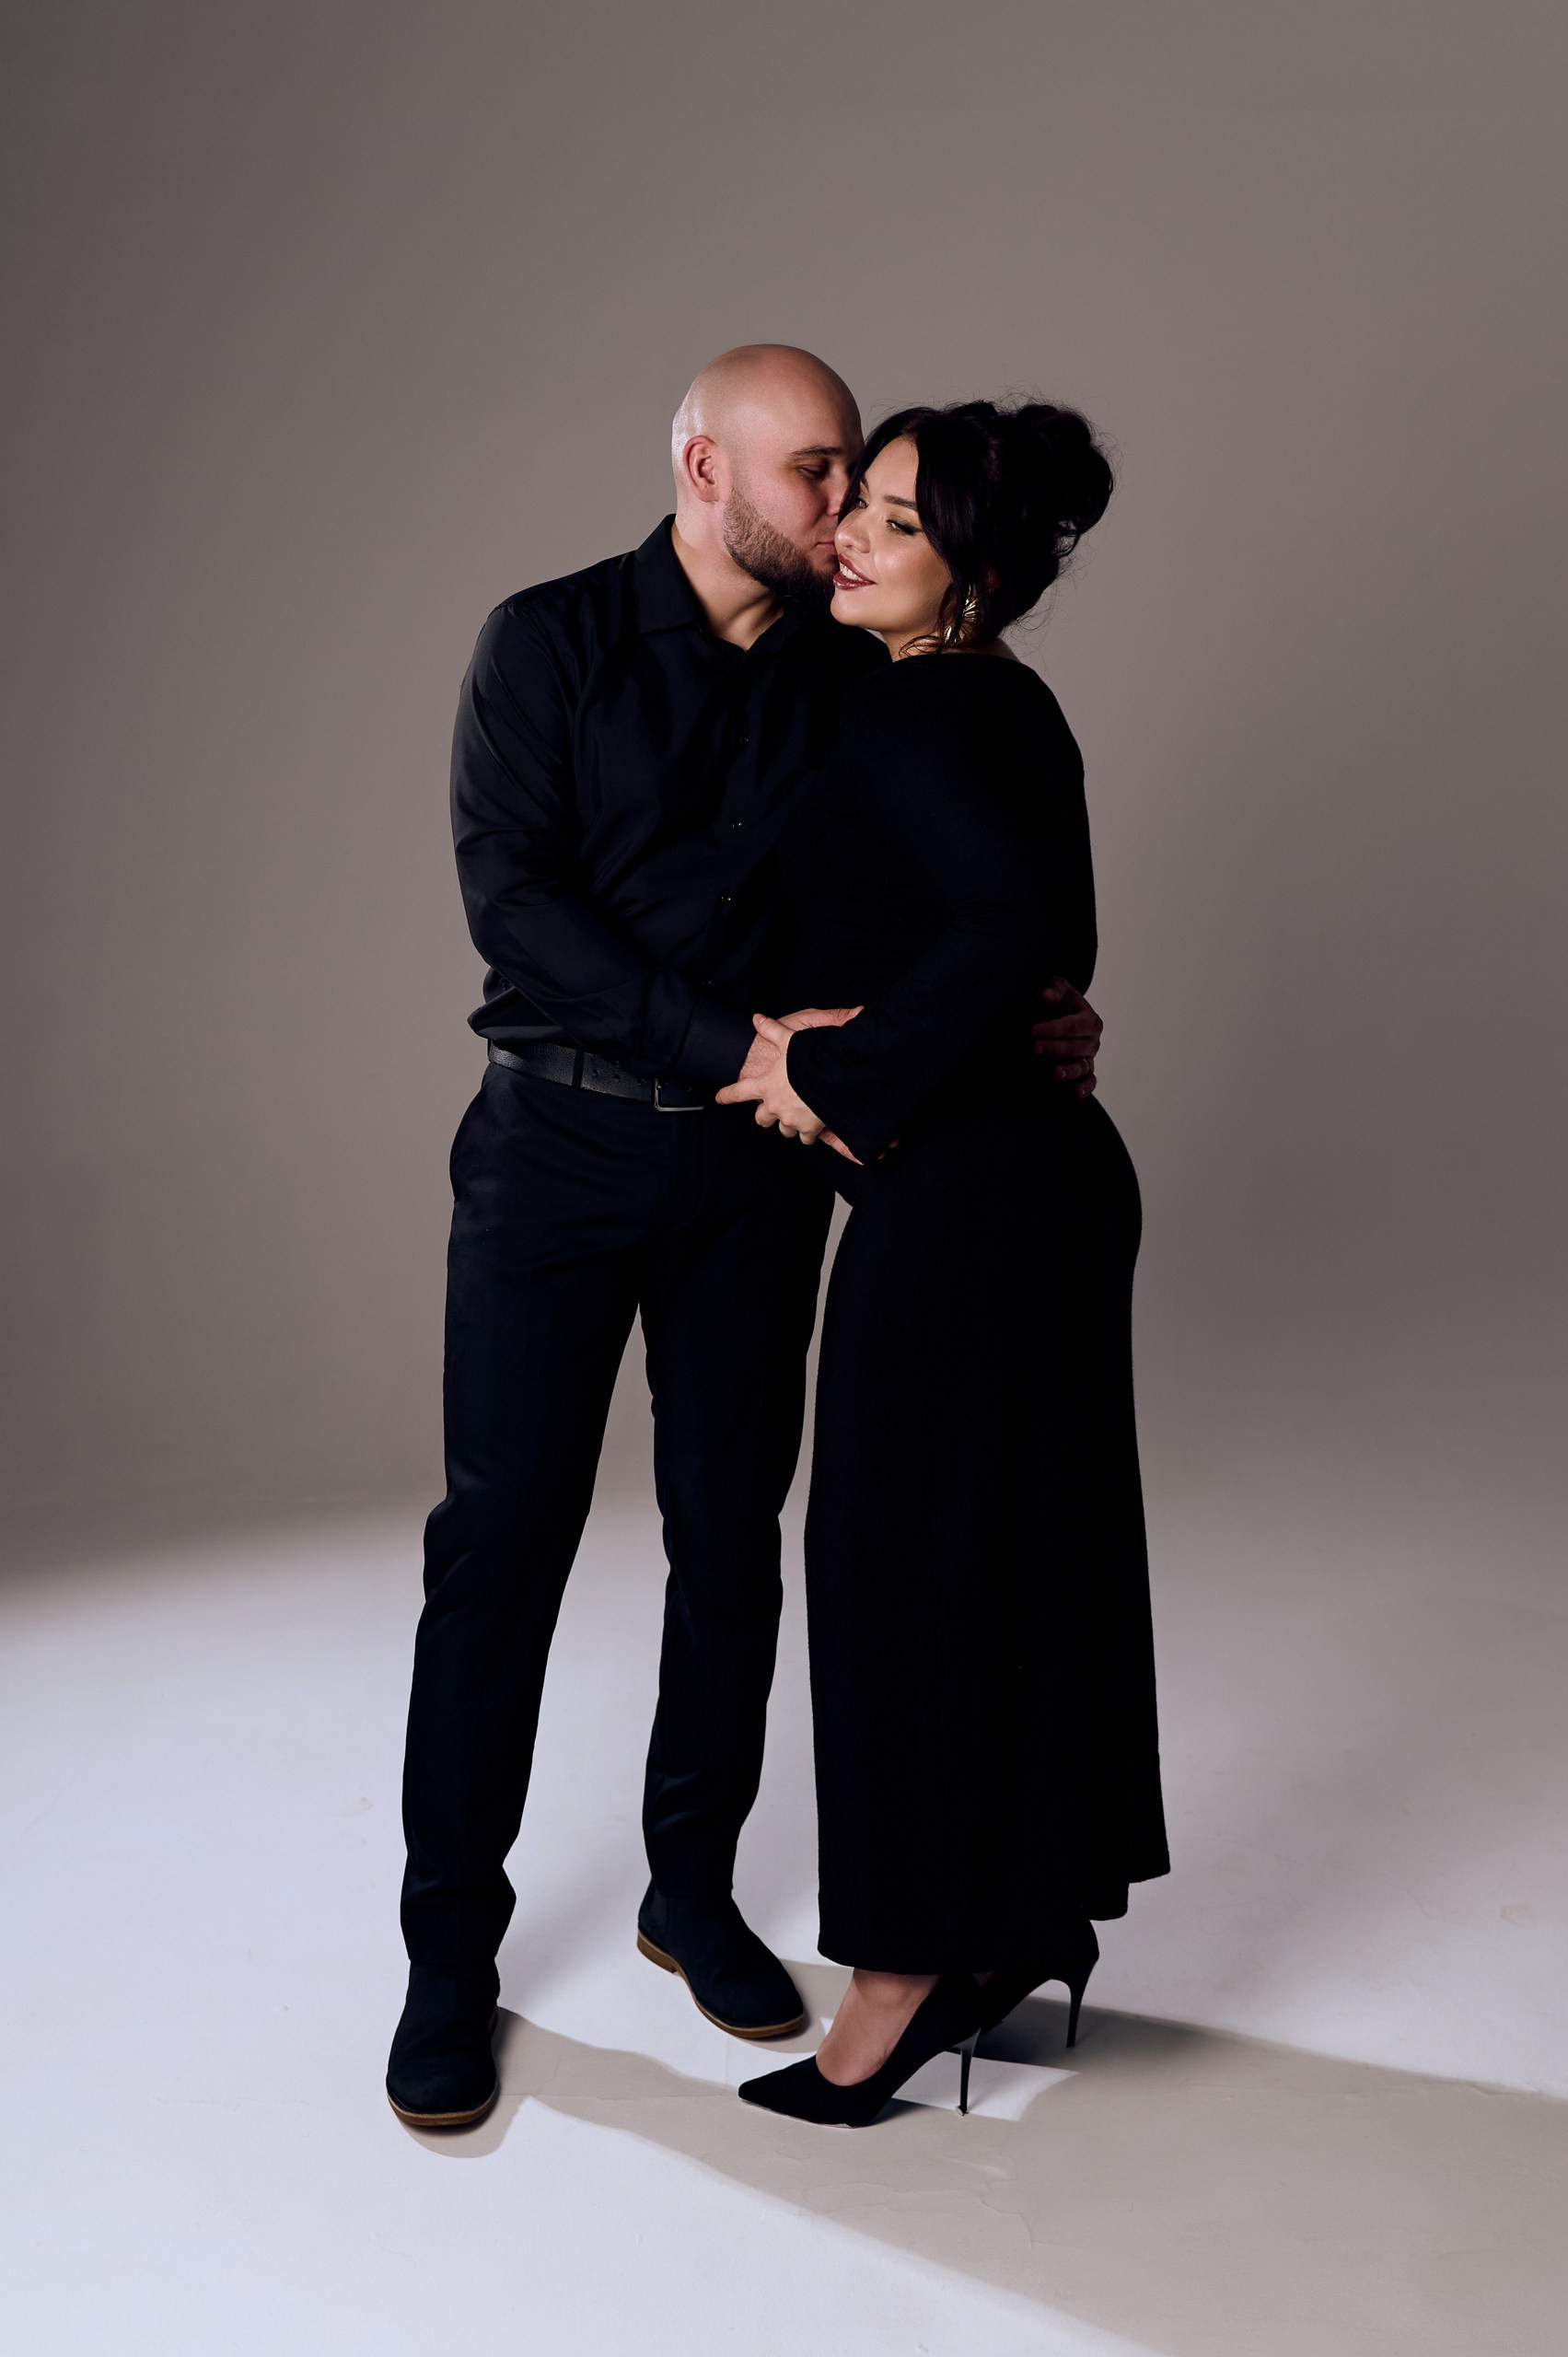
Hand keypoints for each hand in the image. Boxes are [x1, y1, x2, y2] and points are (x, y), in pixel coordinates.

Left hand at [716, 1014, 856, 1154]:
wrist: (833, 1080)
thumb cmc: (809, 1060)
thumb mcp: (789, 1040)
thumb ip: (772, 1030)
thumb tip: (756, 1018)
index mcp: (766, 1086)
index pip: (739, 1092)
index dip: (728, 1094)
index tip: (719, 1098)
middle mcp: (775, 1106)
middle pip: (762, 1119)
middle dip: (765, 1117)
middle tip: (772, 1111)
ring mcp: (791, 1119)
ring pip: (784, 1129)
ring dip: (788, 1124)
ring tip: (796, 1116)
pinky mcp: (808, 1129)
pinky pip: (805, 1137)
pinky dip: (808, 1133)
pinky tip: (814, 1126)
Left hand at [1031, 977, 1100, 1097]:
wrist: (1061, 1018)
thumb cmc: (1059, 1002)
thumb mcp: (1057, 989)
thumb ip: (1054, 989)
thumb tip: (1047, 996)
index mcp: (1090, 1019)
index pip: (1072, 1025)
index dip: (1052, 1029)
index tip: (1032, 1031)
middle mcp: (1093, 1040)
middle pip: (1075, 1047)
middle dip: (1054, 1048)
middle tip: (1033, 1047)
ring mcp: (1089, 1058)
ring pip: (1082, 1066)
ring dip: (1069, 1071)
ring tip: (1055, 1073)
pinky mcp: (1086, 1072)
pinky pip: (1090, 1082)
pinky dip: (1086, 1088)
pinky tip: (1076, 1093)